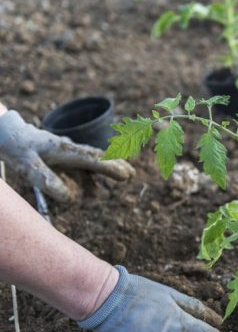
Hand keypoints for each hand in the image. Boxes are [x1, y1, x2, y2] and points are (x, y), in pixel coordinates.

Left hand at [0, 110, 133, 201]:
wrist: (8, 133)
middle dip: (116, 164)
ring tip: (126, 175)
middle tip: (132, 174)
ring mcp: (68, 152)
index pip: (92, 160)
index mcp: (64, 150)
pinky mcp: (64, 156)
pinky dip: (93, 171)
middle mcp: (70, 150)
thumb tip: (70, 198)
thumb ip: (47, 181)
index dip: (110, 168)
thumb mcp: (27, 166)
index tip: (125, 175)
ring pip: (93, 161)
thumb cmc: (17, 148)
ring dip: (107, 168)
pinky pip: (83, 164)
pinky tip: (96, 186)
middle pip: (98, 157)